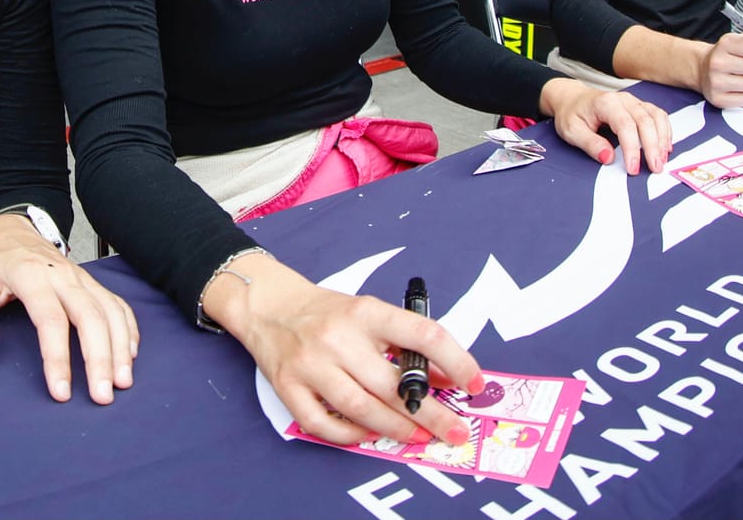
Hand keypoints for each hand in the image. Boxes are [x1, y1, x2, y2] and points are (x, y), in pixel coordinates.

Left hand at [0, 212, 138, 404]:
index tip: (61, 392)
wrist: (14, 230)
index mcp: (31, 276)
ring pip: (110, 312)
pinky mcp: (93, 283)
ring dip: (120, 348)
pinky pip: (118, 304)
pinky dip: (128, 329)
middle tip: (102, 395)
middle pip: (90, 318)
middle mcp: (63, 276)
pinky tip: (129, 354)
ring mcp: (82, 278)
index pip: (51, 320)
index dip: (58, 358)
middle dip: (100, 359)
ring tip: (122, 382)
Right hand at [206, 254, 482, 446]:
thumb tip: (445, 380)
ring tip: (419, 437)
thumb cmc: (327, 312)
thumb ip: (403, 343)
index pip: (421, 334)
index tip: (474, 383)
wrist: (268, 305)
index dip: (456, 360)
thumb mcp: (368, 313)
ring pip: (361, 408)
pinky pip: (323, 423)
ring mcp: (310, 364)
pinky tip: (369, 434)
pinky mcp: (288, 386)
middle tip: (456, 431)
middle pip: (393, 385)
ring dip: (397, 428)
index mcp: (365, 311)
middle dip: (432, 413)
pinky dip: (350, 435)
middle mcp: (338, 337)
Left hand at [538, 79, 673, 174]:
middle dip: (652, 147)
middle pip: (646, 121)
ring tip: (661, 160)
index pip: (625, 126)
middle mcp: (623, 100)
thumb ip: (590, 144)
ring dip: (662, 139)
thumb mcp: (572, 131)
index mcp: (606, 103)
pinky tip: (665, 147)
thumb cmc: (572, 114)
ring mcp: (634, 102)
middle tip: (655, 169)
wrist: (572, 98)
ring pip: (656, 117)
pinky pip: (659, 116)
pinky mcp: (640, 107)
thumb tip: (608, 158)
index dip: (632, 149)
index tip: (633, 169)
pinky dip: (665, 131)